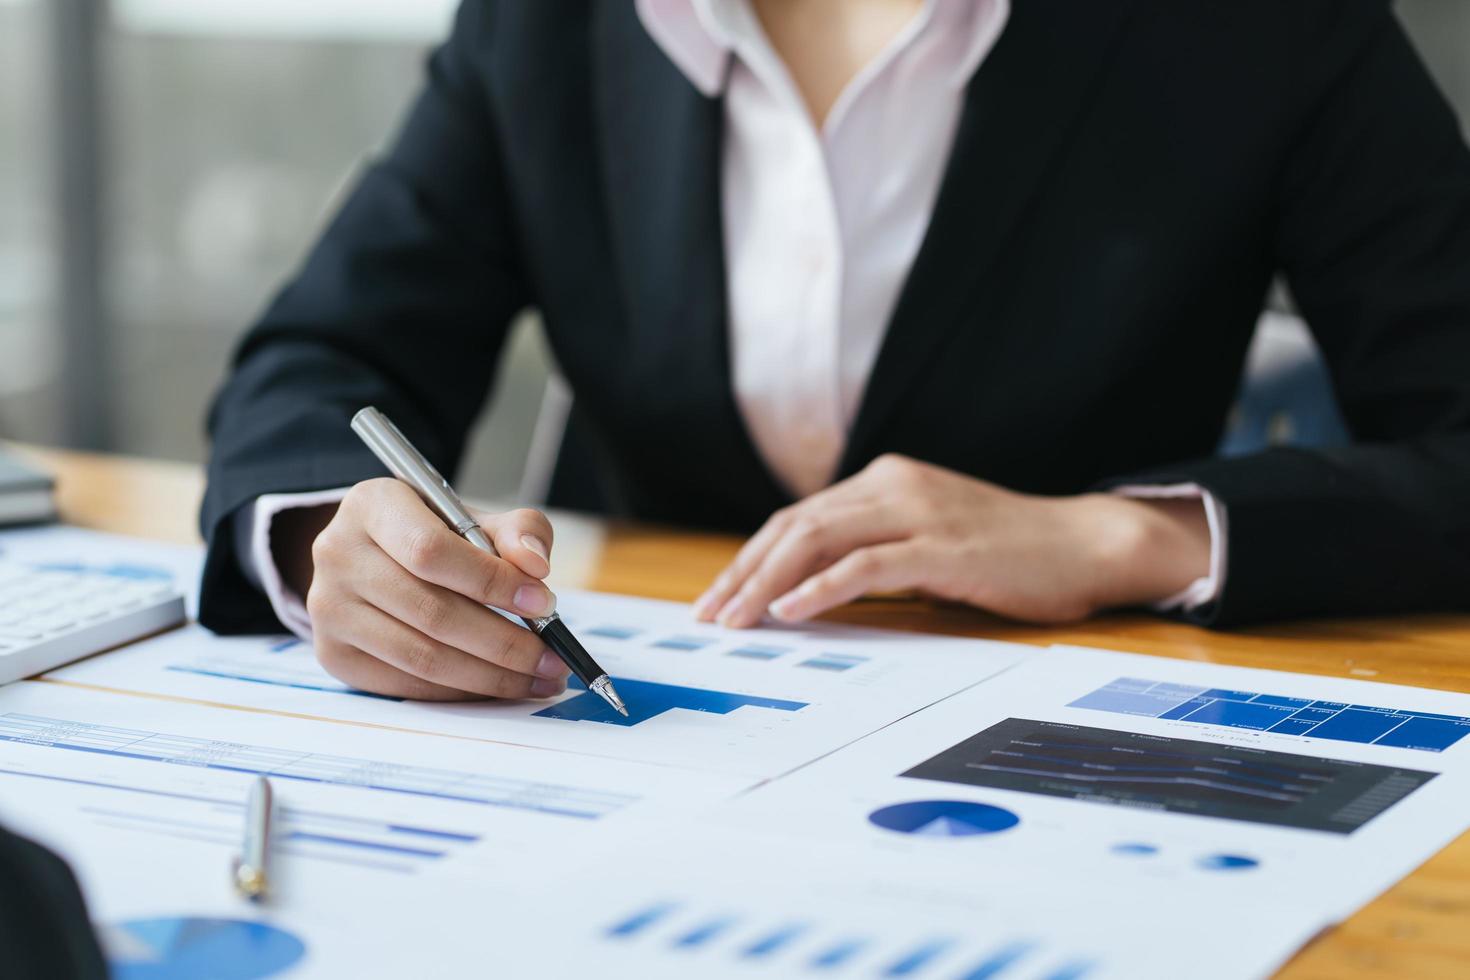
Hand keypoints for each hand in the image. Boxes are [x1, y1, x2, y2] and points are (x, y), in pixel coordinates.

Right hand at [283, 478, 570, 699]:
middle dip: (505, 642)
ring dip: (491, 677)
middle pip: (431, 612)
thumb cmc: (436, 536)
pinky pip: (407, 684)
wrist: (377, 559)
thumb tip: (536, 567)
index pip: (432, 552)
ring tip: (539, 678)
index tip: (544, 603)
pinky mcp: (333, 654)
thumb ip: (518, 533)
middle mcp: (338, 554)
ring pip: (422, 657)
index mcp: (372, 505)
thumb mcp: (476, 519)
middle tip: (553, 658)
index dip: (492, 582)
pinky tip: (499, 686)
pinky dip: (461, 691)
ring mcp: (328, 608)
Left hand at [694, 454, 1210, 626]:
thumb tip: (808, 587)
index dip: (751, 557)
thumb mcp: (927, 538)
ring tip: (737, 619)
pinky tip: (790, 611)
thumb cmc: (1007, 553)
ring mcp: (918, 512)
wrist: (1084, 545)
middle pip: (795, 525)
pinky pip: (865, 566)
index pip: (798, 518)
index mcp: (885, 481)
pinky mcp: (942, 546)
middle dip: (744, 572)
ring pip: (818, 540)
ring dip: (767, 582)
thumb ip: (874, 547)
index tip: (720, 596)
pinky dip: (820, 587)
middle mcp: (893, 486)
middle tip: (711, 615)